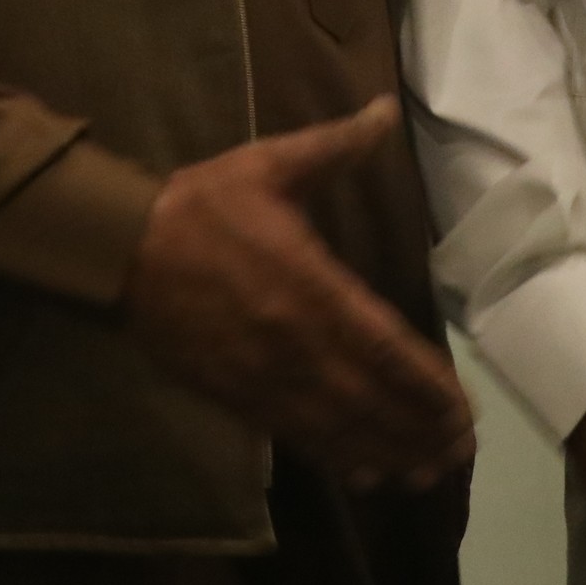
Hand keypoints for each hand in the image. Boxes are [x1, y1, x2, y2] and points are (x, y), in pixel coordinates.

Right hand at [119, 95, 474, 487]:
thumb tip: (385, 110)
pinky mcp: (236, 395)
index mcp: (311, 284)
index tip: (462, 409)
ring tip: (430, 473)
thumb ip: (334, 146)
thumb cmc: (202, 204)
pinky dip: (337, 458)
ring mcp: (265, 375)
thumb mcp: (270, 163)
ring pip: (339, 426)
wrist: (122, 248)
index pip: (384, 344)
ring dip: (389, 451)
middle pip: (371, 397)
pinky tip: (368, 474)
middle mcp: (296, 341)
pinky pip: (297, 436)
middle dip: (420, 428)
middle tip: (461, 452)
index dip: (427, 382)